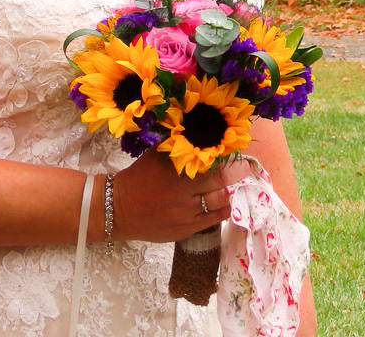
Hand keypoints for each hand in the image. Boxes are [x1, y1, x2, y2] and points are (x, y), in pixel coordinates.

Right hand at [109, 150, 246, 242]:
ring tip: (236, 187)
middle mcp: (183, 193)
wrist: (118, 208)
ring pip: (218, 204)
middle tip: (246, 170)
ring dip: (229, 194)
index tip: (241, 159)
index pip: (212, 166)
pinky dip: (222, 211)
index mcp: (175, 171)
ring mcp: (185, 214)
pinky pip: (212, 220)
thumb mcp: (155, 156)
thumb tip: (198, 133)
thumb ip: (176, 146)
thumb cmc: (138, 177)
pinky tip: (225, 205)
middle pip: (220, 185)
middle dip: (235, 177)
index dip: (229, 163)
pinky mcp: (185, 230)